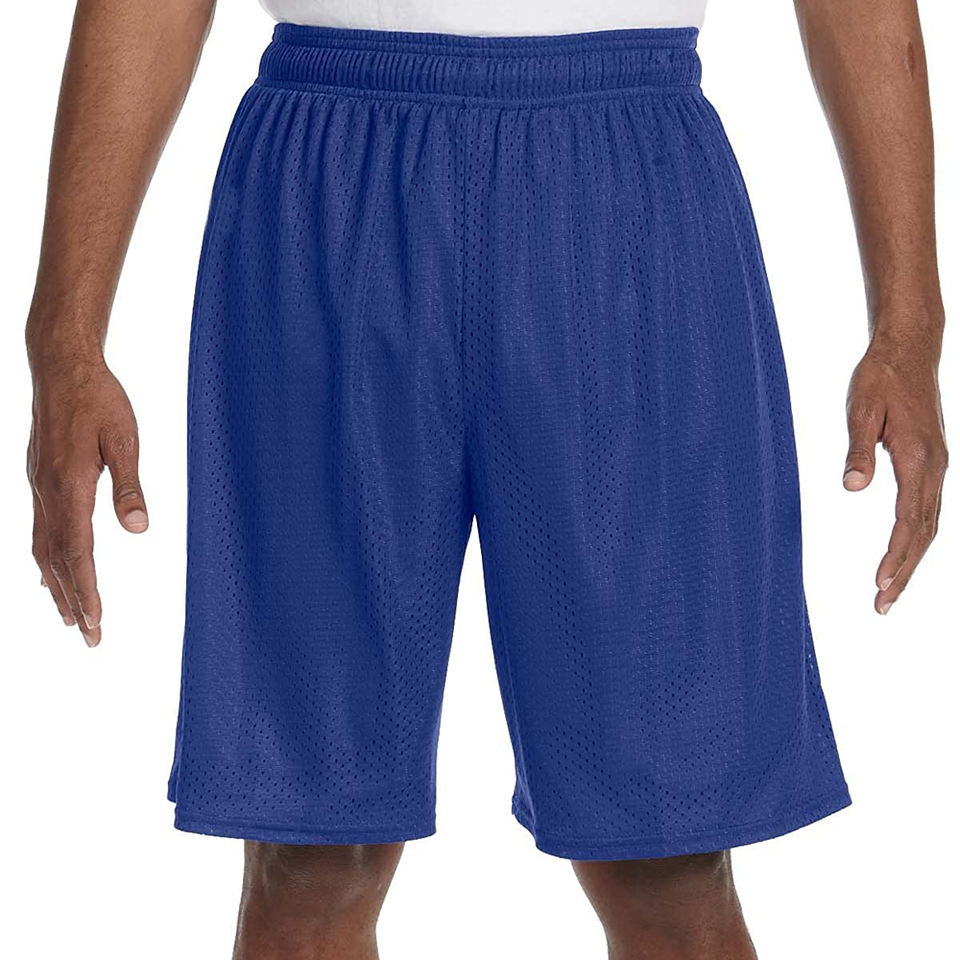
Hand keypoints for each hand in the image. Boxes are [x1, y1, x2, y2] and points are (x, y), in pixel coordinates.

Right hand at [27, 356, 147, 645]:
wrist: (61, 368)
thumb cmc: (99, 400)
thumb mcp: (125, 439)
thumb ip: (129, 485)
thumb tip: (138, 528)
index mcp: (70, 486)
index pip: (79, 552)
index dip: (87, 591)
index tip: (96, 622)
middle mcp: (47, 493)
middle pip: (58, 560)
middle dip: (74, 601)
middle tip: (89, 637)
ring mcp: (39, 487)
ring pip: (43, 549)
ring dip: (57, 585)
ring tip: (69, 617)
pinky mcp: (39, 480)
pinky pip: (39, 530)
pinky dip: (46, 559)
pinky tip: (49, 573)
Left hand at [843, 332, 946, 614]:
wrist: (909, 350)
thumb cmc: (882, 378)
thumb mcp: (861, 410)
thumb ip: (857, 450)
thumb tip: (852, 486)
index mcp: (917, 457)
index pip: (908, 520)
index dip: (894, 555)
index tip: (880, 582)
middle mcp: (934, 466)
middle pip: (923, 533)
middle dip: (903, 571)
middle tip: (883, 604)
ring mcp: (937, 465)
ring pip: (929, 524)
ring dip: (911, 560)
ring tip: (890, 589)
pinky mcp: (932, 462)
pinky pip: (929, 509)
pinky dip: (918, 538)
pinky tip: (906, 553)